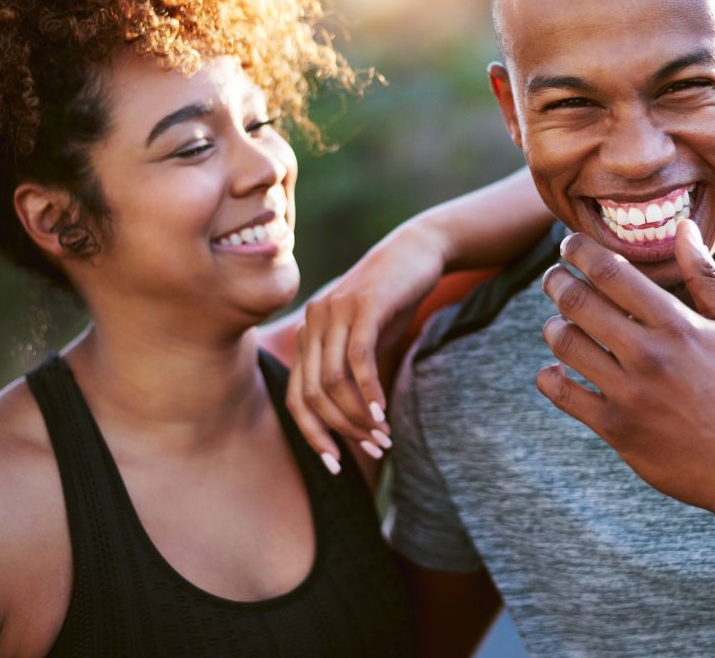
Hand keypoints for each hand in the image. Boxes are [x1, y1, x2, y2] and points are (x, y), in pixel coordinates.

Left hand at [286, 223, 446, 472]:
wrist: (418, 251)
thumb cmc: (393, 300)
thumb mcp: (367, 339)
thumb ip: (351, 373)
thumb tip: (351, 421)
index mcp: (308, 335)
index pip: (296, 398)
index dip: (313, 435)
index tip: (336, 464)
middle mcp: (313, 323)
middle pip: (311, 394)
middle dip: (340, 431)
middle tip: (373, 449)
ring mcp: (334, 312)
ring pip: (332, 381)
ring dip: (357, 416)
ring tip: (384, 436)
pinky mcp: (363, 305)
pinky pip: (357, 358)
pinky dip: (368, 390)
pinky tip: (382, 411)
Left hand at [538, 220, 714, 527]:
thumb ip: (705, 276)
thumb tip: (683, 227)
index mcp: (677, 324)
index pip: (611, 272)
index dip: (579, 251)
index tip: (568, 245)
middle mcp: (648, 354)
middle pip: (578, 302)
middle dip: (556, 282)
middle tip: (553, 278)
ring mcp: (628, 393)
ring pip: (565, 345)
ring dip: (553, 328)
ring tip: (557, 324)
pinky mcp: (615, 428)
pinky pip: (563, 394)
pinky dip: (550, 377)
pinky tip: (555, 370)